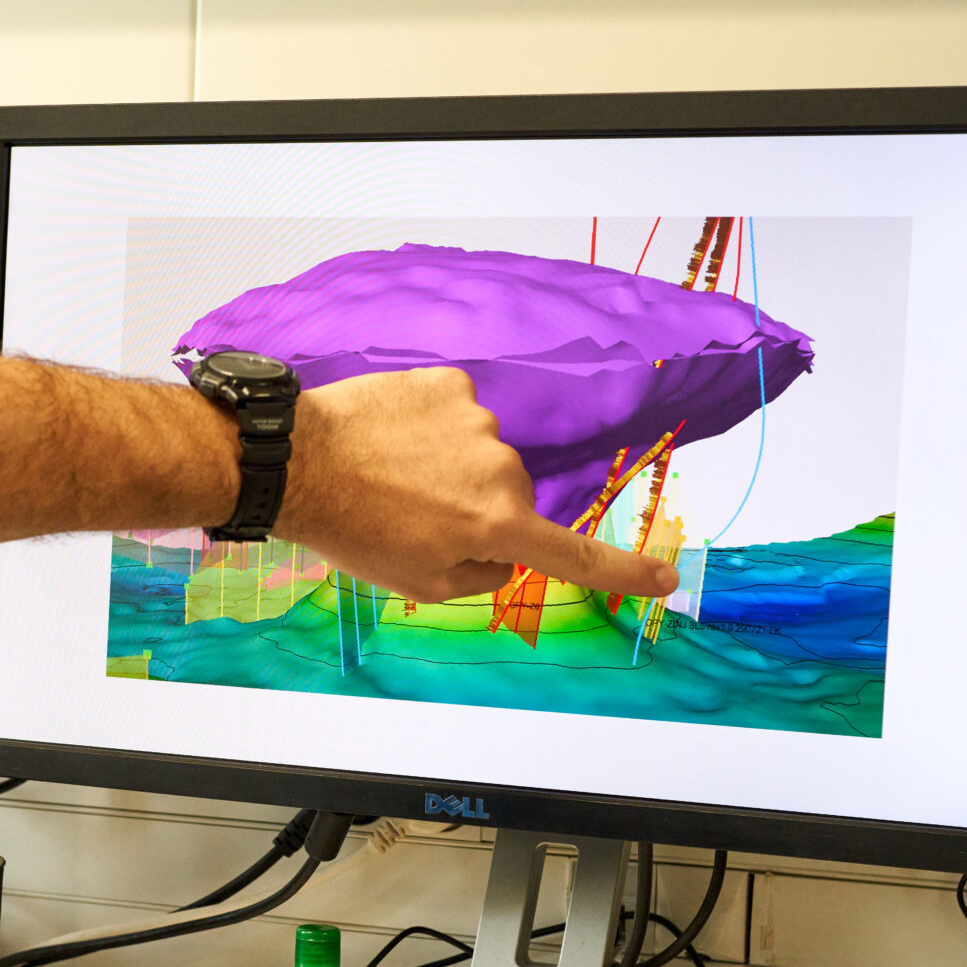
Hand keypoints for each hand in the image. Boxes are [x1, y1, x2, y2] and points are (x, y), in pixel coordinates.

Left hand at [277, 367, 681, 605]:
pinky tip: (391, 439)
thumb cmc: (354, 530)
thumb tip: (505, 553)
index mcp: (499, 527)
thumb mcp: (421, 583)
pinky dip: (431, 428)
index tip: (668, 579)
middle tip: (414, 517)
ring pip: (483, 456)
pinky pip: (456, 415)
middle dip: (478, 512)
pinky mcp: (450, 384)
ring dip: (450, 467)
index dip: (626, 572)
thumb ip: (482, 575)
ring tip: (392, 476)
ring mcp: (478, 420)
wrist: (298, 462)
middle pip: (513, 500)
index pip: (576, 556)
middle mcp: (501, 469)